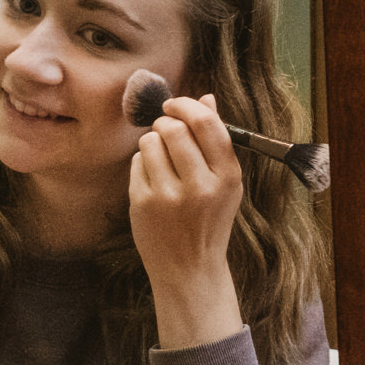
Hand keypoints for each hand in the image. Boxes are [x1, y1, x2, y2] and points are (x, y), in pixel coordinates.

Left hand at [130, 91, 244, 350]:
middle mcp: (200, 186)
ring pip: (150, 141)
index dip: (187, 106)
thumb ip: (216, 140)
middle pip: (173, 128)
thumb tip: (206, 97)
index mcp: (227, 177)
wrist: (190, 268)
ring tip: (162, 162)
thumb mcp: (225, 183)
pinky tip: (153, 181)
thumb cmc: (209, 219)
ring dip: (152, 144)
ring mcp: (169, 196)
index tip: (176, 105)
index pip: (206, 123)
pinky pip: (136, 162)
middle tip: (167, 133)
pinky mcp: (143, 203)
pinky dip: (142, 165)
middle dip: (166, 123)